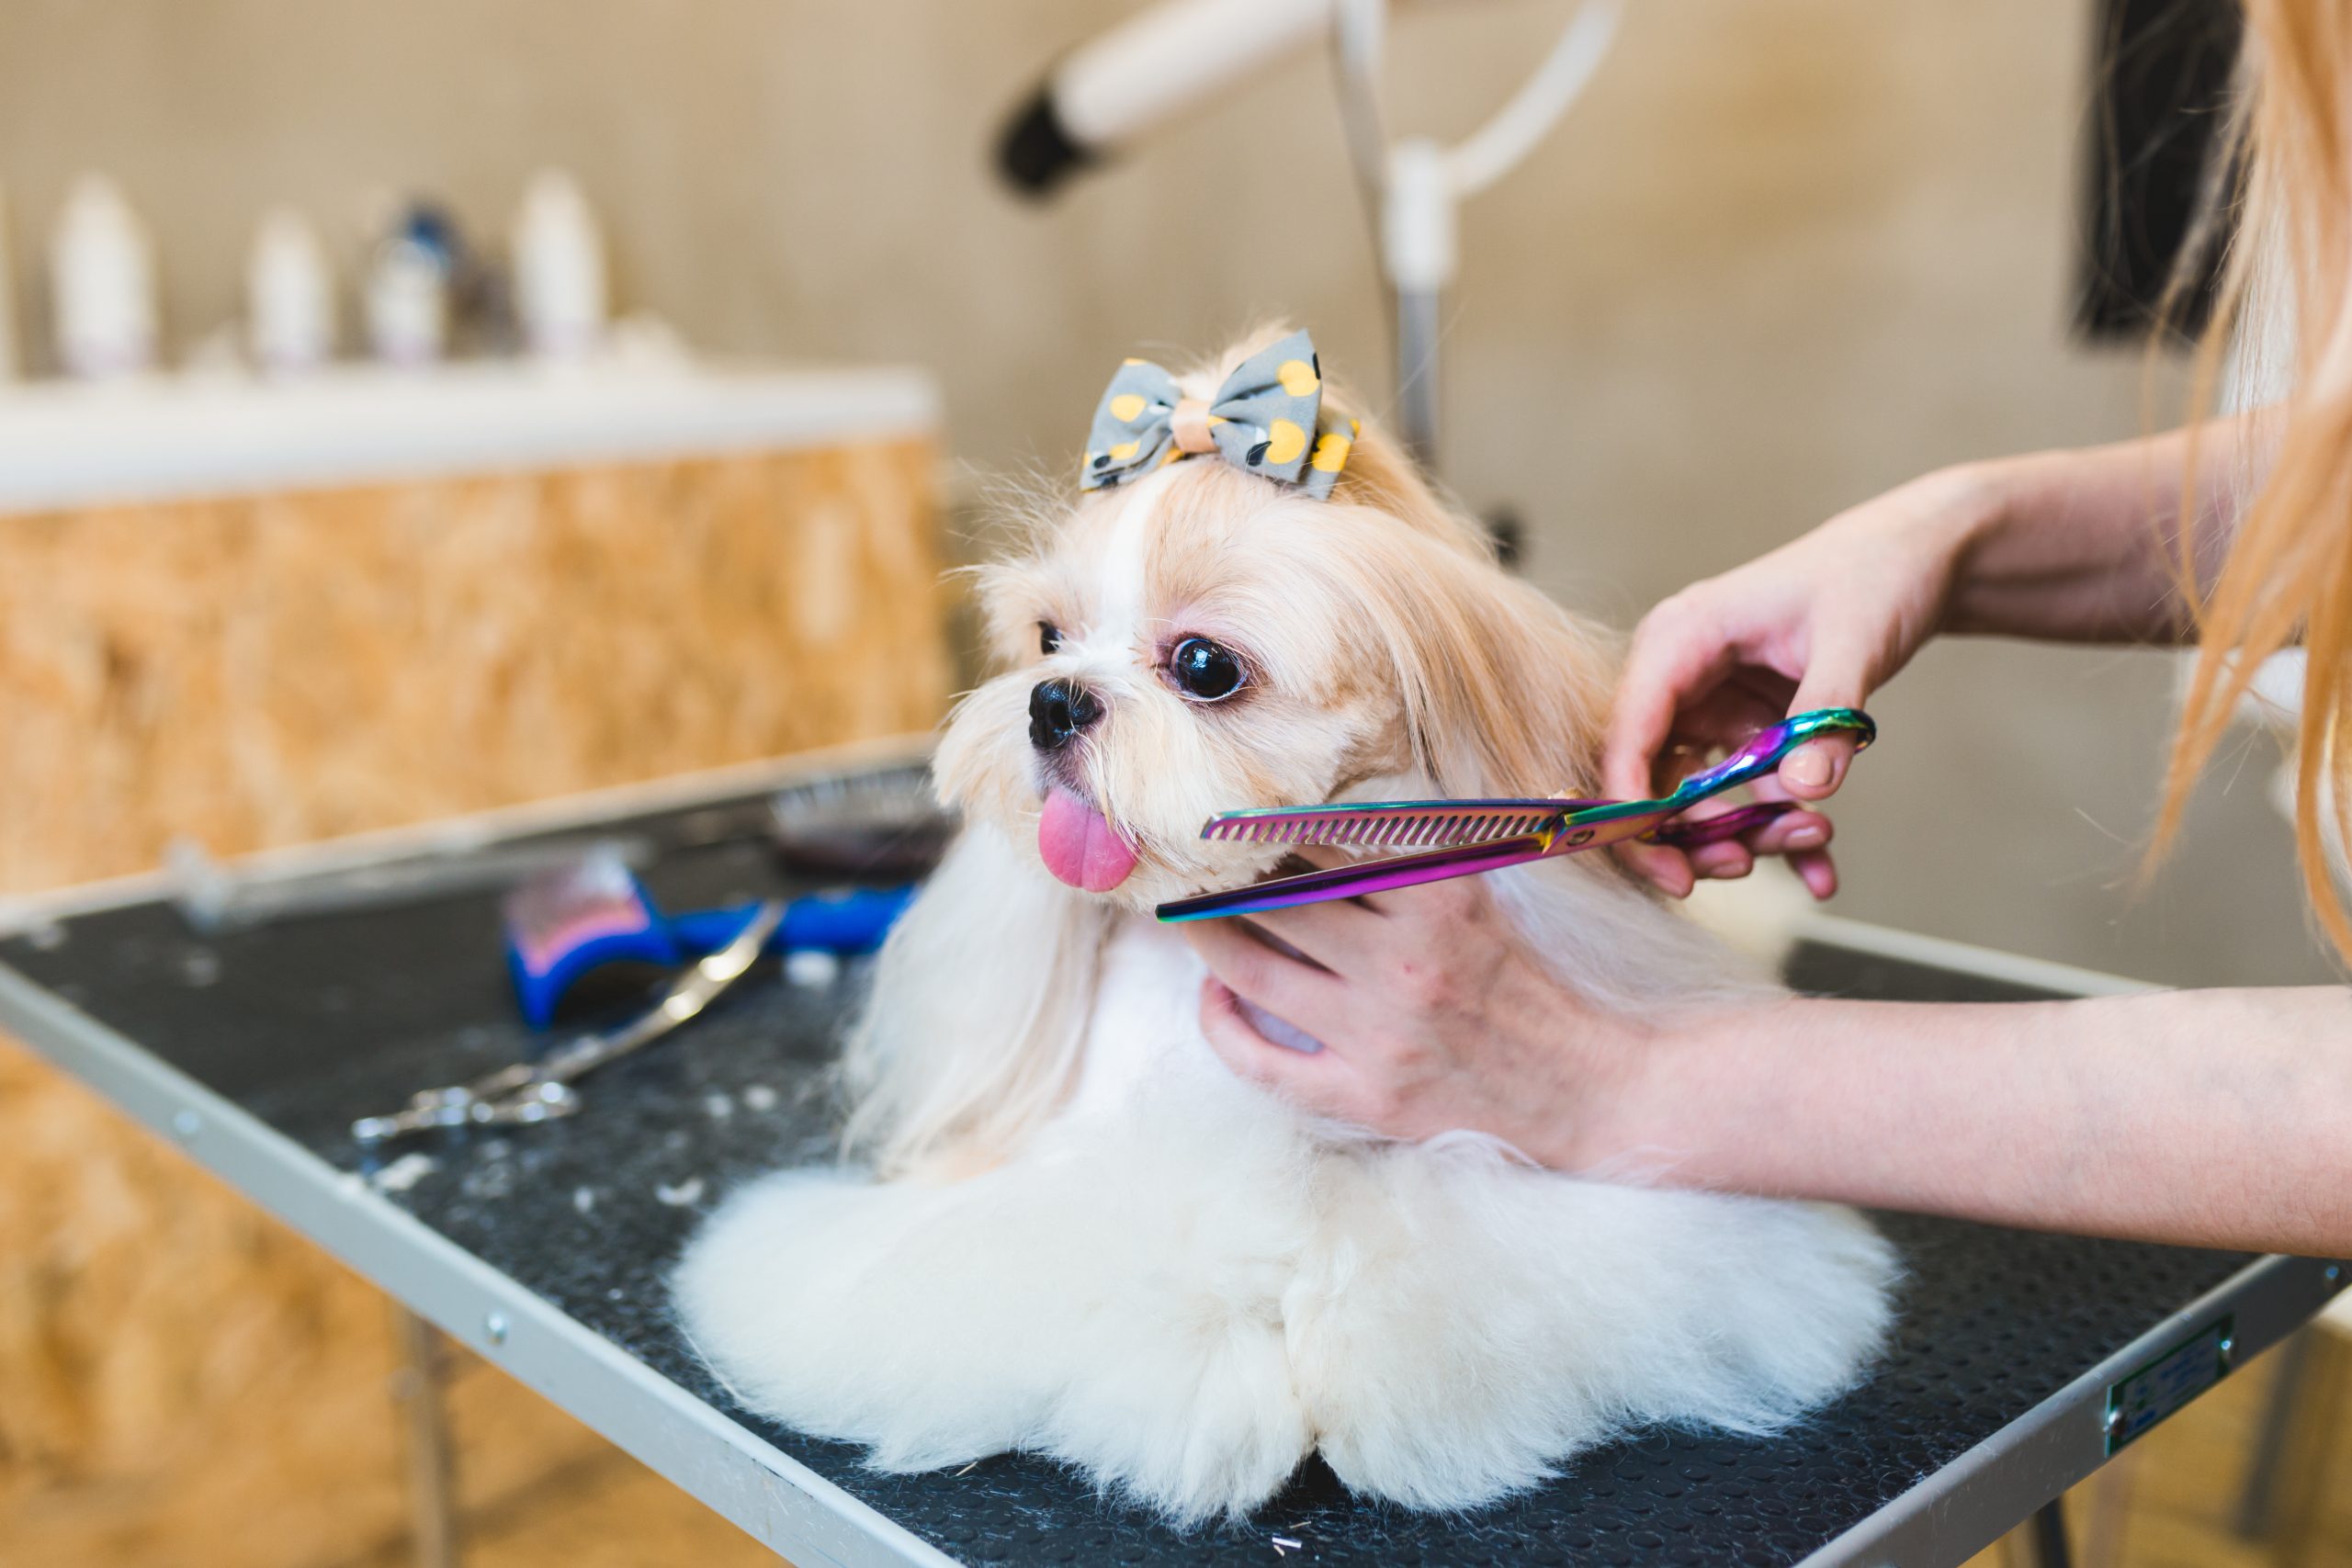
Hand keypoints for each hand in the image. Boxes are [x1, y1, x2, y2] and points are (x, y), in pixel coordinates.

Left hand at [1182, 863, 1649, 1162]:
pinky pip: (1264, 1062)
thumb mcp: (1481, 896)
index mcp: (1438, 900)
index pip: (1325, 843)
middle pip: (1276, 901)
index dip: (1265, 826)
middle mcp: (1404, 962)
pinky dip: (1222, 1025)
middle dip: (1220, 876)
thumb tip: (1318, 817)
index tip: (1229, 817)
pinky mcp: (1366, 1096)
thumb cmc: (1525, 984)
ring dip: (1206, 937)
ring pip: (1255, 971)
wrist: (1585, 1087)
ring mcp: (1380, 1034)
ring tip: (1184, 915)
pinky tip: (1213, 997)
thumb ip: (1409, 856)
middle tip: (1187, 861)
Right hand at [1605, 465, 1995, 897]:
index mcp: (1681, 638)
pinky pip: (1746, 792)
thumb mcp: (1854, 642)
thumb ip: (1825, 716)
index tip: (1666, 861)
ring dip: (1746, 833)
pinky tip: (1821, 869)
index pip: (1630, 729)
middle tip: (1742, 866)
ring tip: (1815, 842)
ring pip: (1698, 795)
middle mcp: (1681, 675)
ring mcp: (1711, 704)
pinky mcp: (1744, 727)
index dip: (1632, 801)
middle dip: (1691, 832)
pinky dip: (1779, 829)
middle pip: (1654, 774)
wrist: (1915, 558)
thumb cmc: (1873, 575)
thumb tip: (1806, 791)